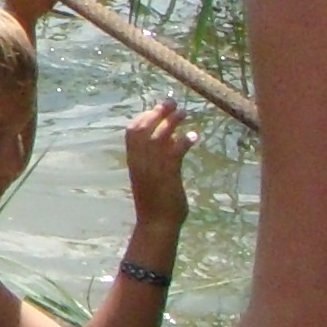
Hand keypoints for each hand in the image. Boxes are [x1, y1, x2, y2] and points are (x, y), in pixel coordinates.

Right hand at [122, 98, 194, 227]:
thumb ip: (157, 158)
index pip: (132, 131)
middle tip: (171, 101)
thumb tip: (170, 137)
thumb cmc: (155, 203)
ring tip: (184, 113)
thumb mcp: (151, 176)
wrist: (156, 224)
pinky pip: (175, 151)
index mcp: (133, 161)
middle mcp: (140, 161)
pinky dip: (184, 140)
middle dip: (157, 112)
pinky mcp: (167, 174)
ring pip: (159, 136)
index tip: (157, 108)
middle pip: (145, 128)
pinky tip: (193, 135)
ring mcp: (153, 167)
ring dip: (172, 121)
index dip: (144, 116)